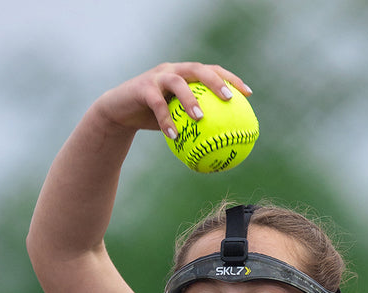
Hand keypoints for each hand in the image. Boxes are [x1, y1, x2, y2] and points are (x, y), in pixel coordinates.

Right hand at [97, 62, 252, 139]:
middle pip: (198, 69)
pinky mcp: (142, 88)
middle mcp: (173, 70)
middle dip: (215, 81)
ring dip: (191, 99)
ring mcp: (157, 77)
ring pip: (178, 82)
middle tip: (229, 99)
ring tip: (201, 118)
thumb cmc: (152, 118)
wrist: (119, 113)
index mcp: (185, 74)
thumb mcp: (177, 121)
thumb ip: (197, 127)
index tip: (248, 94)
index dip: (230, 79)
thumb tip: (223, 148)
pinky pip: (157, 104)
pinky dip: (166, 120)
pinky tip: (174, 136)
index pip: (211, 71)